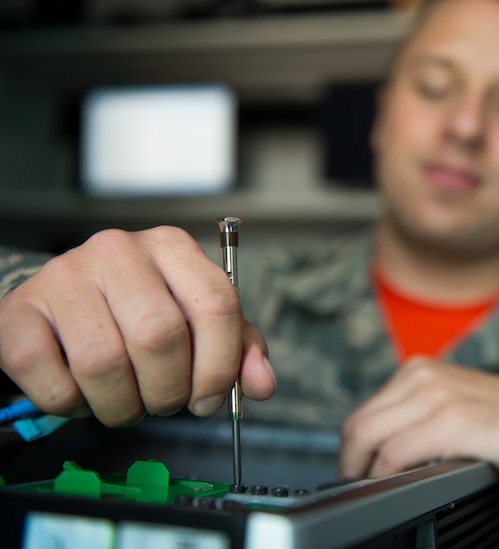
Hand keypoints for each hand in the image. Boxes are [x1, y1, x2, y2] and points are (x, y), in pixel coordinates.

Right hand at [0, 226, 275, 426]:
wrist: (63, 301)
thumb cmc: (141, 312)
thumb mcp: (200, 322)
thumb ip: (238, 350)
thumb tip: (262, 384)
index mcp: (173, 248)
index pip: (217, 306)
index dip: (220, 366)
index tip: (209, 399)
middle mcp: (119, 251)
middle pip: (160, 337)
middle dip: (168, 392)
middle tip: (162, 403)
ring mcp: (65, 276)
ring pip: (104, 363)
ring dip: (121, 405)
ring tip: (125, 400)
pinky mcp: (20, 310)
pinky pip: (53, 381)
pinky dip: (73, 406)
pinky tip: (82, 392)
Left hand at [339, 356, 498, 490]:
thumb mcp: (452, 402)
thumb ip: (415, 414)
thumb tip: (377, 449)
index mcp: (419, 370)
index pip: (363, 413)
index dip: (351, 449)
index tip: (353, 471)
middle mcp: (423, 376)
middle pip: (358, 425)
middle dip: (349, 462)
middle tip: (355, 487)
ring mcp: (437, 396)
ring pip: (369, 437)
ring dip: (363, 471)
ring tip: (371, 489)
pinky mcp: (451, 421)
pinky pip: (397, 453)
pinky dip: (386, 475)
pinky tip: (393, 486)